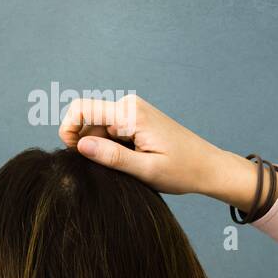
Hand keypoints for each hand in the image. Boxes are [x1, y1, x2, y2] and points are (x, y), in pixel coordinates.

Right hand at [57, 94, 266, 207]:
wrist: (209, 167)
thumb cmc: (183, 171)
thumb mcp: (145, 170)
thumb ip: (112, 157)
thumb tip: (80, 145)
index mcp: (131, 114)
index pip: (82, 109)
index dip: (68, 130)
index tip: (73, 154)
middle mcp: (130, 106)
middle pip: (87, 120)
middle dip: (86, 144)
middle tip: (104, 170)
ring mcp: (133, 111)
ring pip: (97, 127)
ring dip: (100, 148)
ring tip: (123, 168)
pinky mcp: (136, 120)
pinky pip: (110, 131)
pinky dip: (110, 147)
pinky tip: (128, 163)